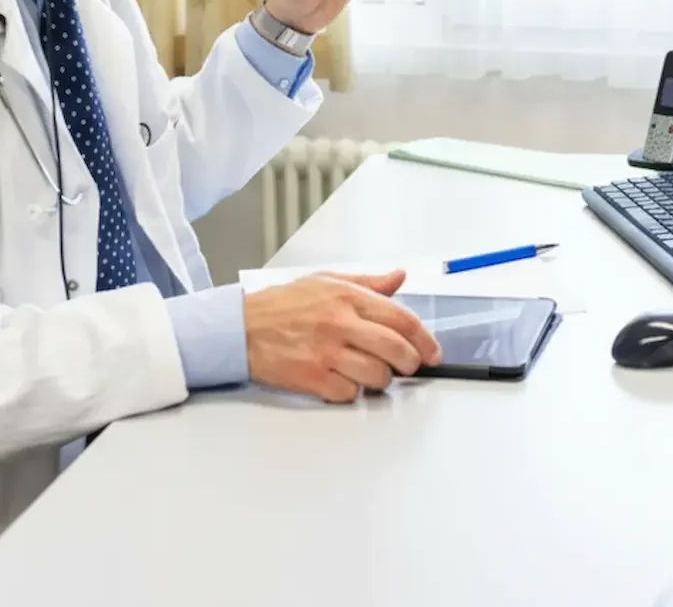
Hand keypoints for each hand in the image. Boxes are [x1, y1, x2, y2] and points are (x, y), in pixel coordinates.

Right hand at [242, 270, 442, 401]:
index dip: (424, 339)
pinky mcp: (312, 378)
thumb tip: (399, 277)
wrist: (240, 327)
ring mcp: (326, 352)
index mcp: (347, 297)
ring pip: (377, 376)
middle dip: (410, 363)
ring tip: (369, 371)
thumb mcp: (326, 281)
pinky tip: (342, 379)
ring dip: (380, 379)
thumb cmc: (282, 305)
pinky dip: (352, 391)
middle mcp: (339, 323)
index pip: (401, 319)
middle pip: (396, 350)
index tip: (432, 352)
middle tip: (407, 365)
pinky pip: (350, 394)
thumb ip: (367, 282)